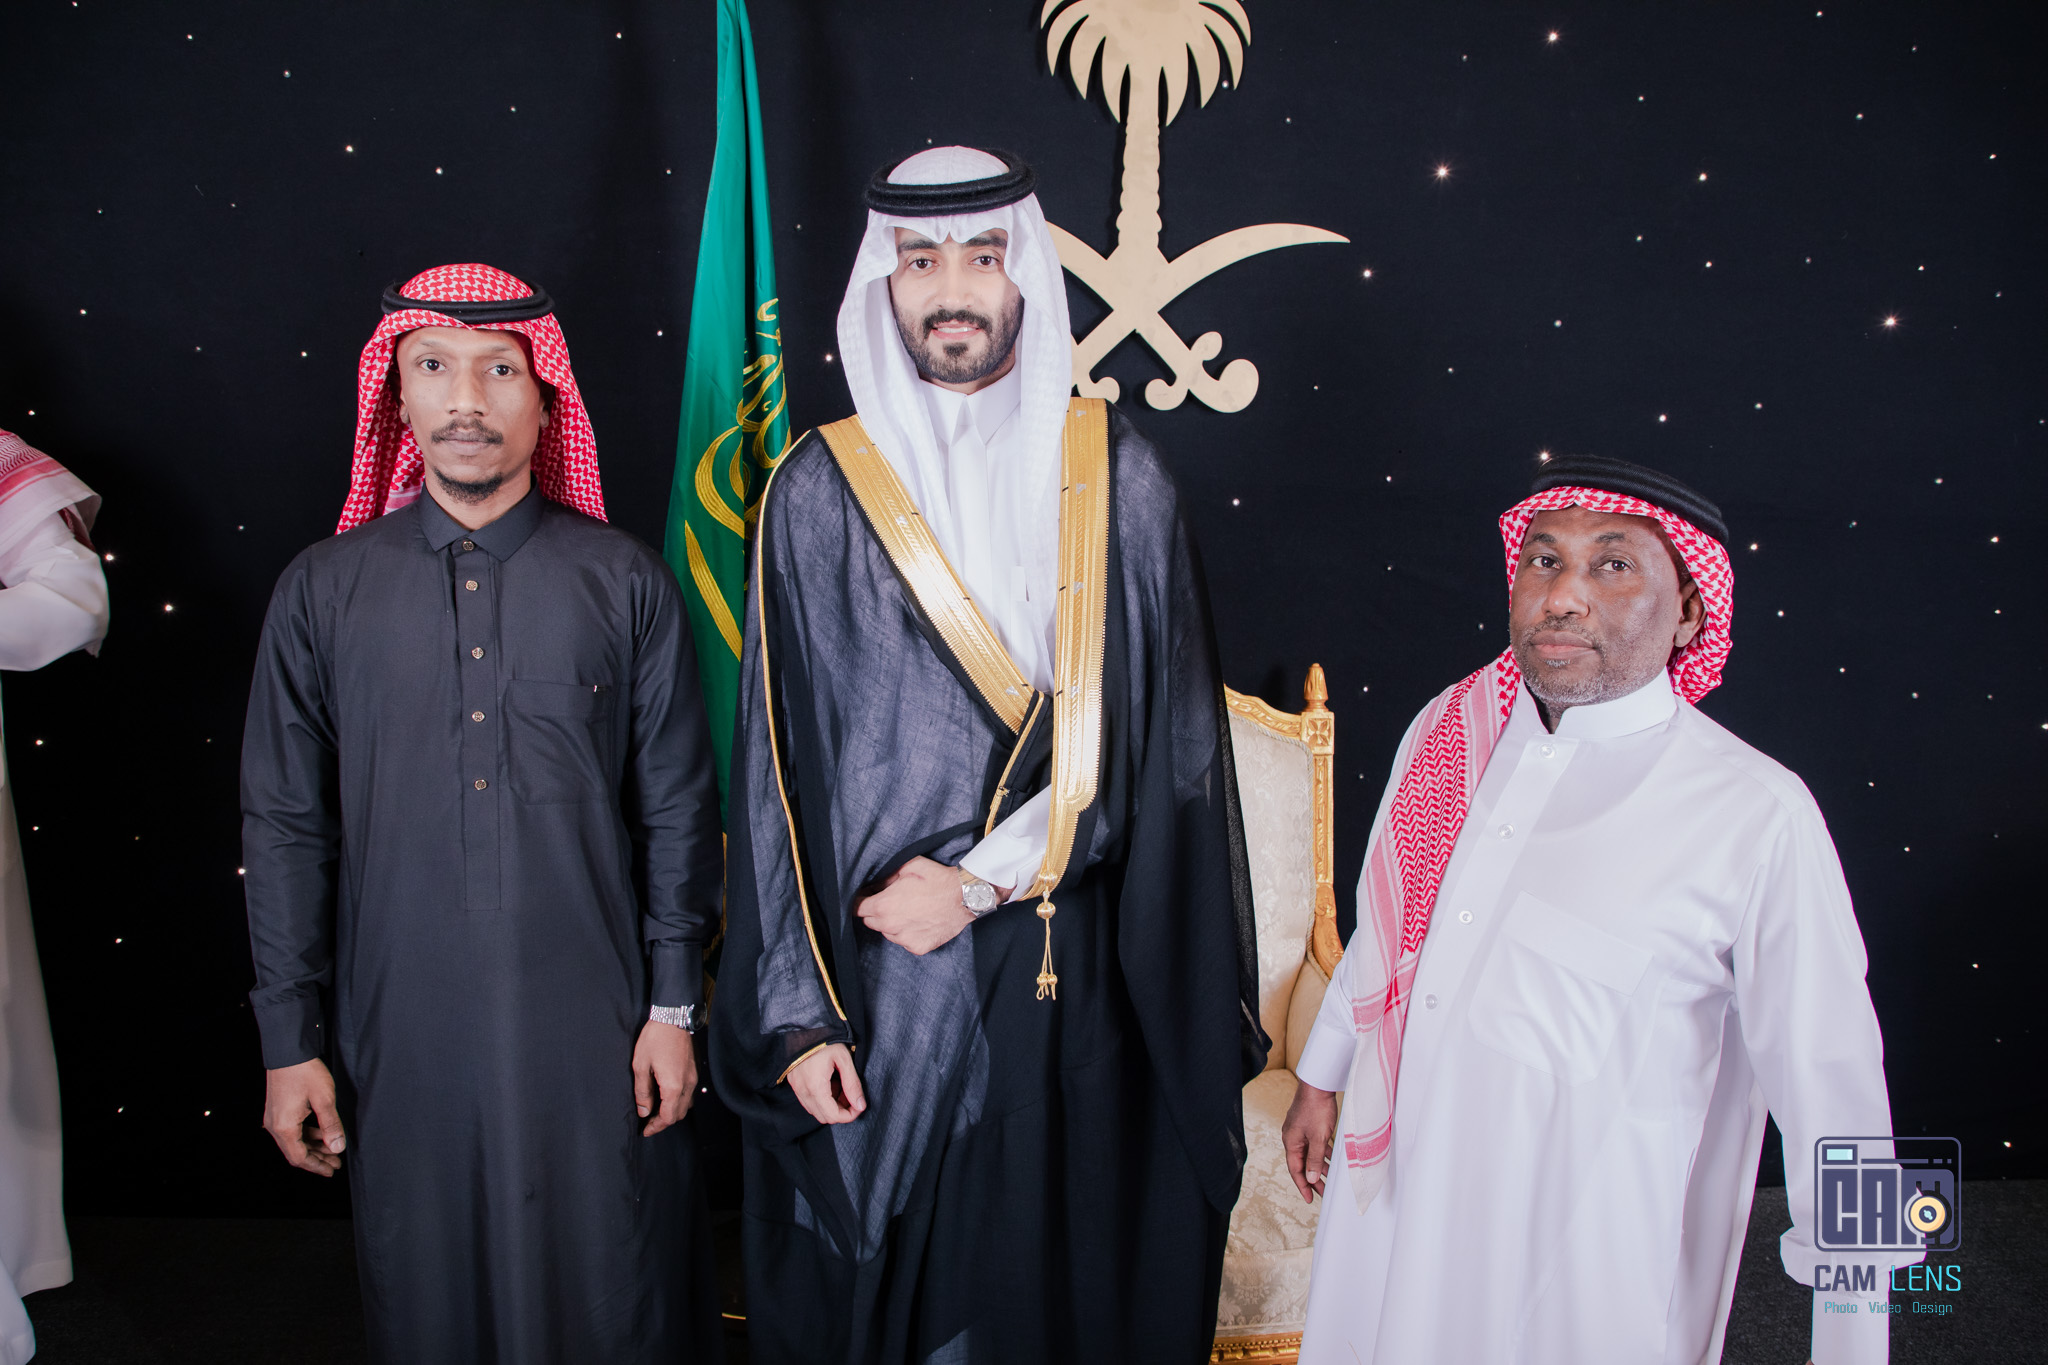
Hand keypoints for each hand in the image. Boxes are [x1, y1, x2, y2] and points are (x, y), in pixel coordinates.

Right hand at [264, 1058, 345, 1176]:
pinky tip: (322, 1133)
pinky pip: (292, 1130)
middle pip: (296, 1151)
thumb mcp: (324, 1099)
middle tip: (336, 1162)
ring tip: (333, 1148)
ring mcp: (274, 1118)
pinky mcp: (278, 1110)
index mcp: (284, 1128)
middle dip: (317, 1158)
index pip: (300, 1158)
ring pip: (294, 1141)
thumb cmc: (305, 1072)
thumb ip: (331, 1126)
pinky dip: (307, 1134)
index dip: (317, 1166)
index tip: (332, 1171)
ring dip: (313, 1146)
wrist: (287, 1051)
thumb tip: (338, 1147)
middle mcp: (275, 1126)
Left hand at [632, 1020, 698, 1136]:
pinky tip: (666, 1096)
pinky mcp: (693, 1070)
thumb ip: (642, 1091)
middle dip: (664, 1121)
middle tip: (648, 1121)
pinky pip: (688, 1094)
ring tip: (657, 1110)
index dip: (656, 1127)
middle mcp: (687, 1085)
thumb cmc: (655, 1039)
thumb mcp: (641, 1065)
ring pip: (686, 1105)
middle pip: (679, 1114)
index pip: (668, 1117)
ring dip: (672, 1111)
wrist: (673, 1017)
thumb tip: (644, 1110)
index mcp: (673, 1086)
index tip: (646, 1130)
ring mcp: (692, 1077)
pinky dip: (678, 1101)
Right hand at [787, 1043, 864, 1124]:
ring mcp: (797, 1089)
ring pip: (816, 1111)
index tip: (859, 1106)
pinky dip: (822, 1100)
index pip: (834, 1116)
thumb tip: (860, 1105)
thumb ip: (852, 1083)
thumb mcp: (843, 1059)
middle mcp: (804, 1092)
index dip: (850, 1116)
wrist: (802, 1026)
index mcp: (816, 1087)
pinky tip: (831, 1084)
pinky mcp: (795, 1085)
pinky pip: (809, 1102)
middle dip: (842, 1111)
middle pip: (825, 1117)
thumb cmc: (824, 1039)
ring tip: (841, 1087)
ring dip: (831, 1106)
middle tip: (852, 1095)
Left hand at [854, 856, 982, 955]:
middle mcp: (890, 926)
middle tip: (891, 901)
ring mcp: (904, 939)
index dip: (859, 900)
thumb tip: (873, 884)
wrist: (965, 897)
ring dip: (892, 923)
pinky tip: (919, 921)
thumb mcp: (908, 867)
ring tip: (909, 910)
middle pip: (869, 921)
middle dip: (875, 911)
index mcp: (884, 905)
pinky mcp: (917, 947)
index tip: (866, 896)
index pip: (857, 908)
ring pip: (887, 932)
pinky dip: (908, 933)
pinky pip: (904, 941)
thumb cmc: (937, 879)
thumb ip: (885, 876)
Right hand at [1281, 1079, 1338, 1203]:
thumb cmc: (1316, 1108)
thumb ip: (1315, 1160)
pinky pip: (1315, 1145)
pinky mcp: (1309, 1125)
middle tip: (1323, 1193)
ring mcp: (1301, 1131)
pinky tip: (1331, 1159)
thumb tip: (1312, 1179)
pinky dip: (1323, 1154)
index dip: (1303, 1186)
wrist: (1318, 1084)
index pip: (1295, 1170)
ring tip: (1330, 1179)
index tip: (1310, 1200)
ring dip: (1320, 1167)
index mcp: (1291, 1142)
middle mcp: (1293, 1138)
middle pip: (1302, 1164)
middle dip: (1313, 1179)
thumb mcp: (1318, 1138)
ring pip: (1310, 1155)